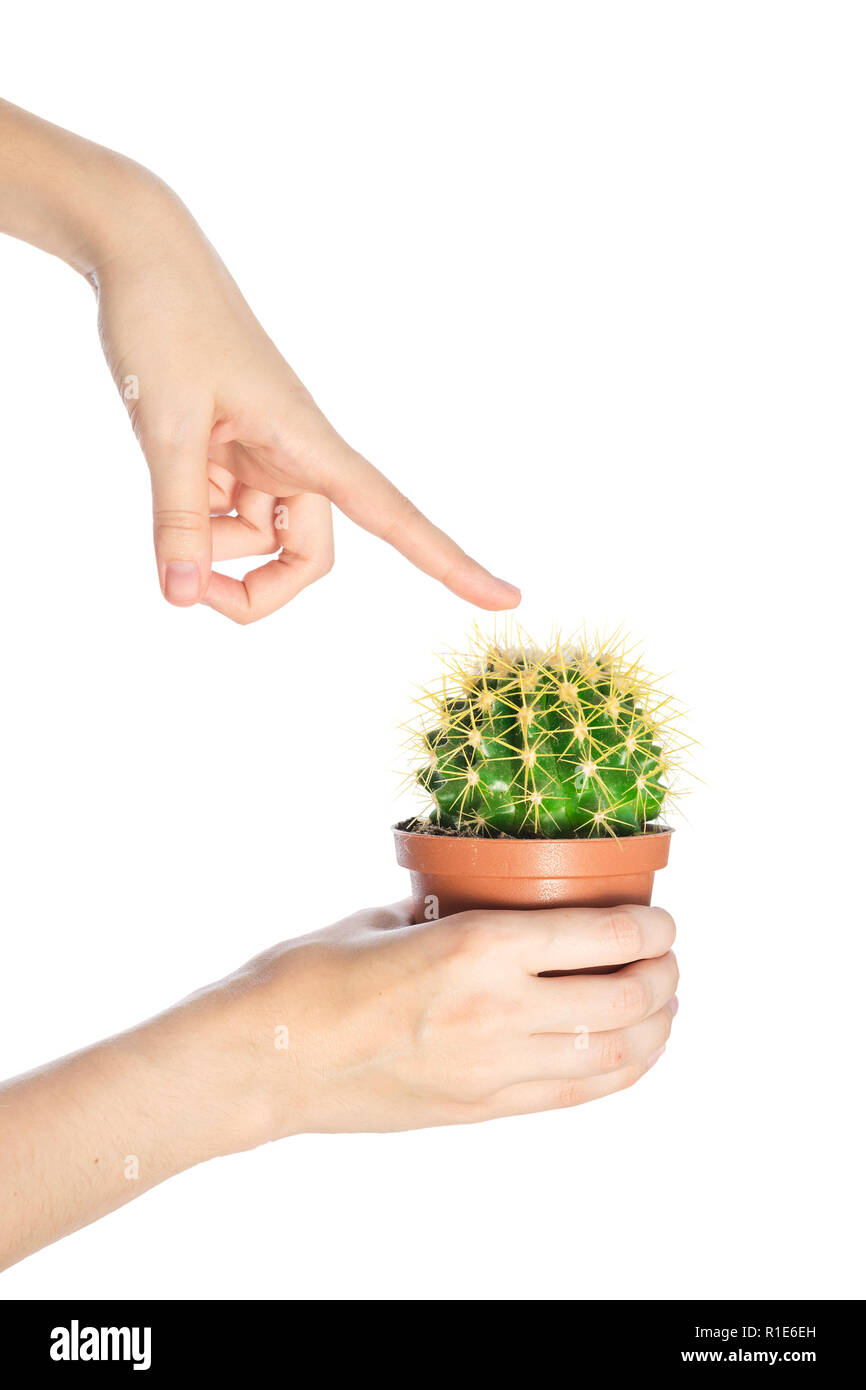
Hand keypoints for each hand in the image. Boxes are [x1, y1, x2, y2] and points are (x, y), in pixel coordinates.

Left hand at [91, 167, 520, 621]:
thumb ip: (177, 519)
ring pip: (256, 541)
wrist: (142, 254)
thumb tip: (184, 600)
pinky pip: (223, 515)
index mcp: (313, 444)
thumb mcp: (166, 427)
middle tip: (191, 592)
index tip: (508, 600)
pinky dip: (192, 515)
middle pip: (305, 558)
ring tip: (171, 476)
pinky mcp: (234, 452)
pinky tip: (170, 464)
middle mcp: (300, 457)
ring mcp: (266, 457)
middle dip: (254, 588)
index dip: (453, 564)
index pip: (398, 517)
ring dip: (208, 541)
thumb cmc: (166, 324)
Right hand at [214, 900, 678, 1138]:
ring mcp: (494, 1070)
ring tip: (661, 1005)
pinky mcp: (481, 1109)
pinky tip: (628, 1052)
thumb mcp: (383, 916)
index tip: (661, 918)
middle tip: (666, 958)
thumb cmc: (310, 976)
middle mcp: (499, 1011)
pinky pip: (574, 1094)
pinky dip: (617, 1072)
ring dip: (654, 1027)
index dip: (652, 928)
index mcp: (477, 948)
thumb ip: (443, 908)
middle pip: (625, 999)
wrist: (265, 1059)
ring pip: (613, 1055)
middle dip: (663, 975)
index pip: (604, 938)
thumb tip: (473, 898)